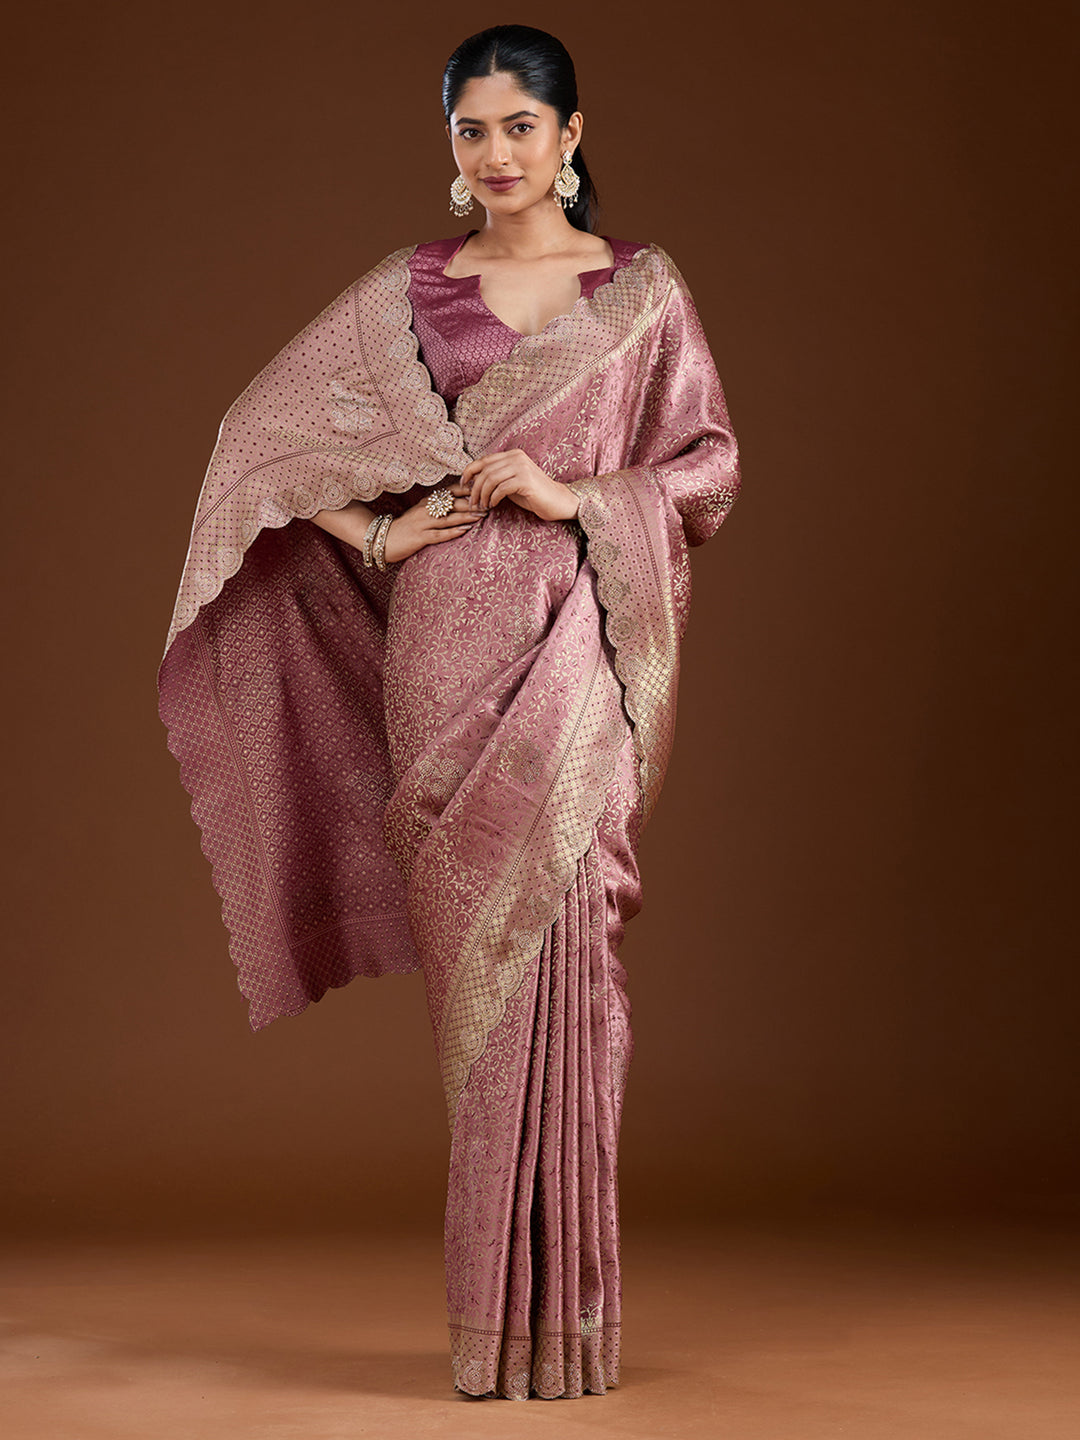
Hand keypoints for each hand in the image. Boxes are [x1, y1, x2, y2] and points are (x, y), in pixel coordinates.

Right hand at [382, 481, 484, 562]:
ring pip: (448, 517)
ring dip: (466, 516)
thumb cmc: (407, 527)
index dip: (468, 490)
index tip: (484, 488)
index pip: (450, 491)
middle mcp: (425, 509)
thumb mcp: (421, 512)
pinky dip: (452, 532)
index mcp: (427, 501)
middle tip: (489, 504)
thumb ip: (438, 507)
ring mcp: (422, 522)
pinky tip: (464, 530)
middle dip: (472, 503)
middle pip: (452, 503)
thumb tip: (461, 504)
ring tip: (482, 515)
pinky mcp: (419, 537)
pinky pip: (438, 534)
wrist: (384, 539)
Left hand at [462, 448, 580, 521]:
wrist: (557, 501)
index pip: (483, 460)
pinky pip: (501, 488)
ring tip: (482, 506)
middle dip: (475, 488)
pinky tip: (494, 505)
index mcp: (512, 454)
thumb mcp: (511, 482)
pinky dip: (494, 498)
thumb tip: (472, 481)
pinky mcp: (526, 480)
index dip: (469, 471)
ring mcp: (522, 467)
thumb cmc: (533, 494)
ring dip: (482, 495)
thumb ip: (496, 478)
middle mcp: (517, 457)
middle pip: (485, 470)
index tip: (463, 484)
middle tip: (473, 503)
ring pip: (491, 479)